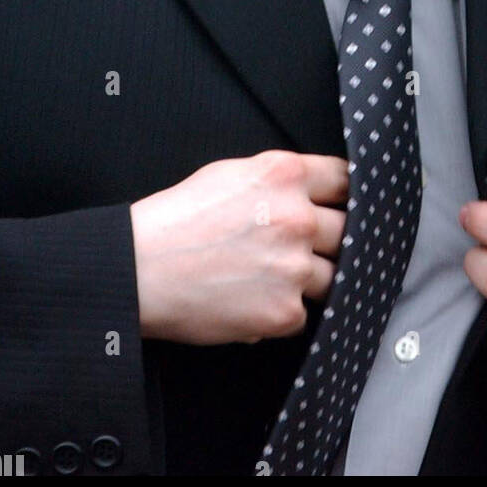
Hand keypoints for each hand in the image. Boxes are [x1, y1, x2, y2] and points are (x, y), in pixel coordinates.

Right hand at [130, 150, 347, 344]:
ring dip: (308, 279)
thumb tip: (313, 193)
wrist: (138, 269)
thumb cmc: (176, 220)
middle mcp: (297, 218)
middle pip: (348, 230)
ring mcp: (293, 267)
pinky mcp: (283, 312)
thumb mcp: (231, 173)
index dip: (345, 195)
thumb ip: (280, 180)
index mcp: (284, 175)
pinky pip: (304, 313)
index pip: (346, 180)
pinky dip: (283, 312)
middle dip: (331, 240)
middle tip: (303, 247)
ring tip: (270, 277)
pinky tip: (253, 301)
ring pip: (332, 275)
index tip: (345, 207)